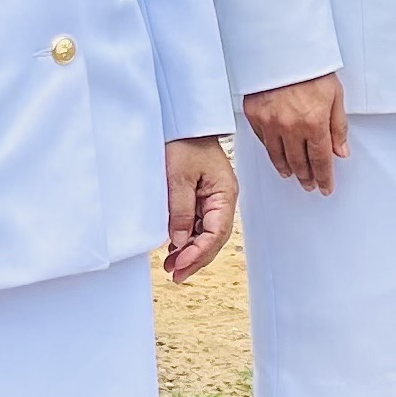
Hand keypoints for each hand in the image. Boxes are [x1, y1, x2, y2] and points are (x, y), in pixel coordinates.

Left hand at [164, 136, 237, 279]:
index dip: (199, 253)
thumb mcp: (178, 177)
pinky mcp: (202, 196)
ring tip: (171, 266)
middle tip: (176, 275)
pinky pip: (197, 223)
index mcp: (225, 194)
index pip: (216, 233)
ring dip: (190, 250)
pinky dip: (187, 237)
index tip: (180, 266)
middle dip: (196, 258)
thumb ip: (180, 210)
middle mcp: (223, 199)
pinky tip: (174, 248)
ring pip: (205, 233)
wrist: (182, 122)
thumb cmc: (184, 142)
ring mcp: (214, 199)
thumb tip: (179, 241)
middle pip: (214, 238)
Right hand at [242, 74, 348, 194]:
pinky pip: (263, 141)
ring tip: (292, 175)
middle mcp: (291, 127)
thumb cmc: (311, 66)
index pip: (320, 160)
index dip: (324, 177)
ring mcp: (269, 122)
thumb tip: (340, 151)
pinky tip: (276, 156)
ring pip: (278, 156)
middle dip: (306, 177)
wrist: (283, 48)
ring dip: (287, 169)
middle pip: (299, 163)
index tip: (325, 187)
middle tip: (309, 185)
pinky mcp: (254, 115)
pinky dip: (271, 151)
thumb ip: (338, 126)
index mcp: (314, 122)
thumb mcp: (335, 95)